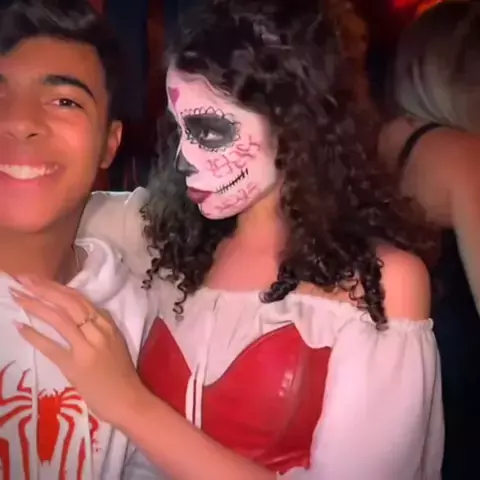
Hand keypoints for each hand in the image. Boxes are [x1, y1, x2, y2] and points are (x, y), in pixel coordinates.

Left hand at [10, 275, 145, 425]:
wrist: (129, 400)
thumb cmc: (121, 374)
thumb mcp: (114, 342)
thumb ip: (98, 327)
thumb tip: (76, 315)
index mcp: (108, 324)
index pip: (79, 298)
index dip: (56, 286)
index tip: (38, 279)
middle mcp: (98, 331)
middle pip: (68, 302)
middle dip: (43, 288)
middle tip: (23, 279)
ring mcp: (87, 348)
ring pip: (60, 319)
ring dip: (36, 305)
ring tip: (18, 296)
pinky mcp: (76, 366)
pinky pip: (52, 347)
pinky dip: (35, 336)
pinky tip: (20, 327)